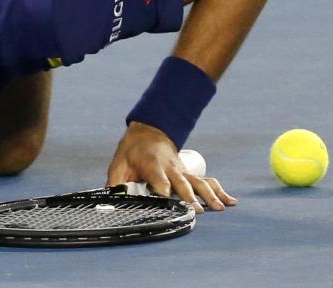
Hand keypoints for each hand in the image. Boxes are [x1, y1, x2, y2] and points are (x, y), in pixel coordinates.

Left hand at [106, 122, 236, 212]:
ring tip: (219, 208)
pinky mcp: (189, 173)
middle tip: (197, 211)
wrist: (149, 131)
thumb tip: (111, 199)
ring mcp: (182, 171)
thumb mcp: (119, 162)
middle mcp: (171, 168)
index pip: (160, 182)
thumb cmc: (132, 149)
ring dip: (209, 195)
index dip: (163, 194)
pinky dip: (219, 190)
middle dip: (190, 197)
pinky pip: (207, 181)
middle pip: (182, 184)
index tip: (168, 206)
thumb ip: (115, 181)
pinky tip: (231, 201)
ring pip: (198, 183)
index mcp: (153, 165)